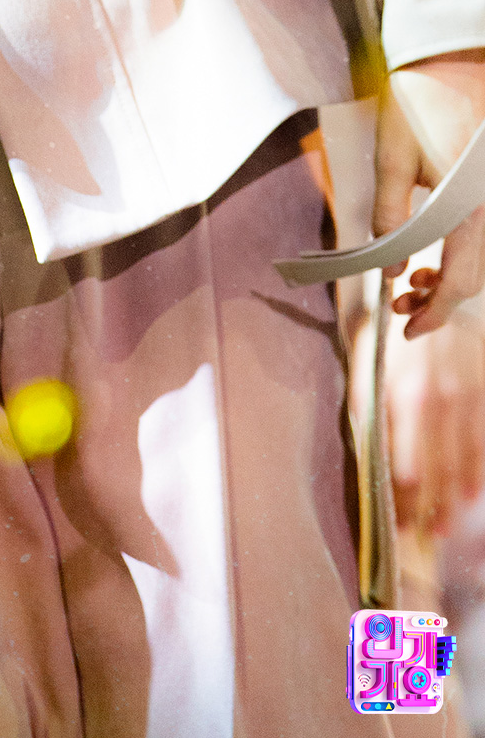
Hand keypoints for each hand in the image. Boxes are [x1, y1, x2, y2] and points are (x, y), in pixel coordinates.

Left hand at [375, 49, 484, 335]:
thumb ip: (389, 215)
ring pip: (481, 261)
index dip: (434, 312)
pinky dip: (459, 256)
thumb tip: (390, 267)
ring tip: (410, 286)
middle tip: (401, 309)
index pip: (459, 279)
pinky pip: (482, 238)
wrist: (451, 63)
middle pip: (474, 277)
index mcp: (469, 205)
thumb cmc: (417, 103)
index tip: (407, 328)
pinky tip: (428, 258)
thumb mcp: (390, 158)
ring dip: (447, 281)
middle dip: (438, 302)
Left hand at [382, 299, 484, 536]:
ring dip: (452, 498)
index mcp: (402, 391)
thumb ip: (364, 398)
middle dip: (424, 504)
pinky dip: (476, 470)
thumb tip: (360, 442)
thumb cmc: (395, 328)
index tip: (394, 521)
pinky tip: (472, 495)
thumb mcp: (368, 355)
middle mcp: (436, 400)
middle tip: (417, 535)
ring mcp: (465, 399)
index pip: (401, 456)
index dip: (399, 492)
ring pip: (460, 460)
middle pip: (431, 466)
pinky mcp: (483, 395)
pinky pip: (481, 441)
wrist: (440, 296)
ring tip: (444, 528)